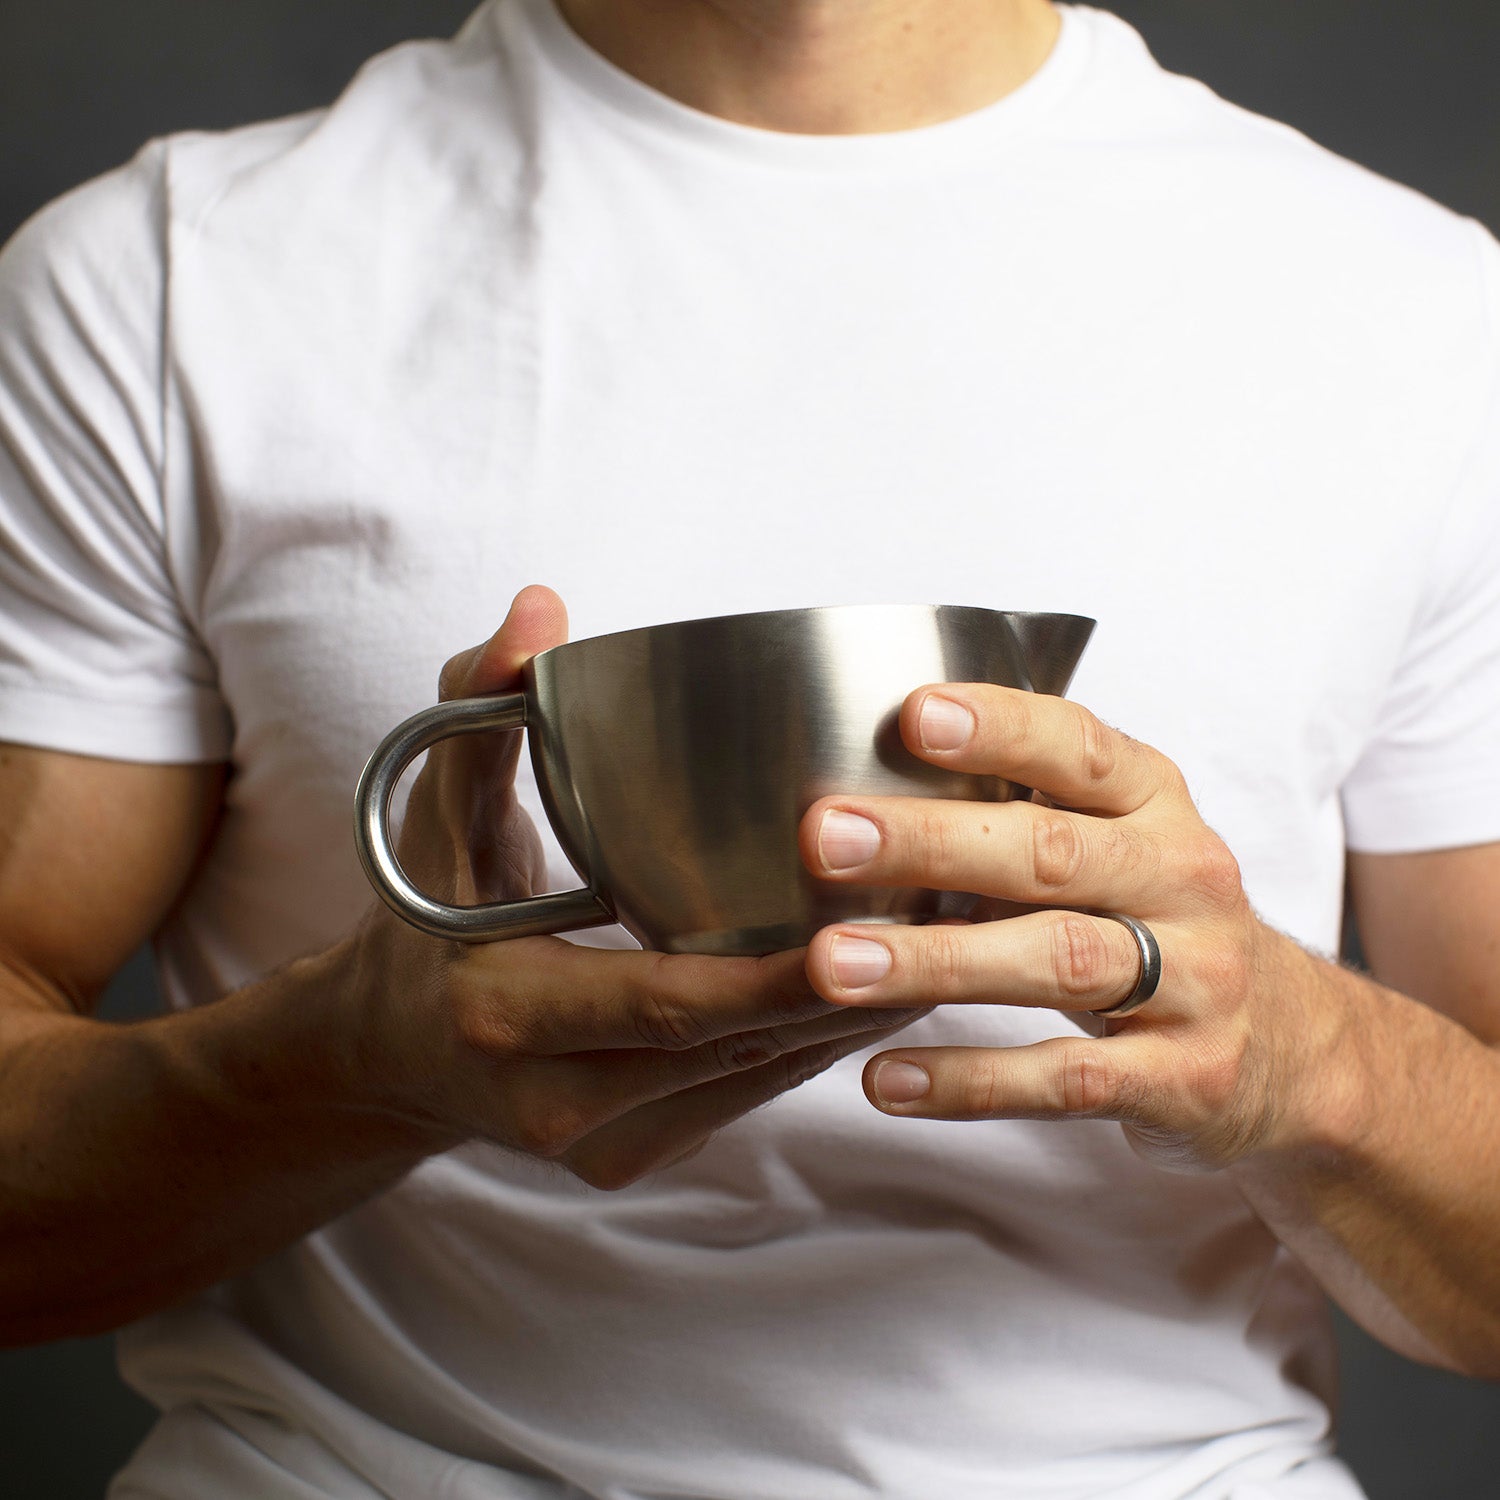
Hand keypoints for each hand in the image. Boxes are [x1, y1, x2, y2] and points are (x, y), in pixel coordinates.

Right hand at [348, 587, 921, 1188]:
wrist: (384, 1059)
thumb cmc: (418, 923)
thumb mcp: (436, 815)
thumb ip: (478, 707)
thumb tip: (539, 610)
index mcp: (504, 1014)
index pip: (664, 1003)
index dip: (769, 979)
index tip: (863, 937)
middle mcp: (555, 1099)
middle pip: (733, 1050)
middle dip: (844, 994)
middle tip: (942, 923)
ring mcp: (598, 1145)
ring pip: (754, 1083)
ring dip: (845, 1019)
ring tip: (937, 944)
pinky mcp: (631, 1158)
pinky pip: (743, 1100)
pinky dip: (809, 1044)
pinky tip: (871, 984)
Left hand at [797, 684, 1344, 1172]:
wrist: (1298, 1050)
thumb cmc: (1164, 922)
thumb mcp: (1124, 845)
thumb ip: (1027, 812)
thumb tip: (867, 787)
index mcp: (1157, 805)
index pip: (1079, 749)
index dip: (1000, 728)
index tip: (913, 715)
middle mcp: (1184, 879)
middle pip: (1052, 853)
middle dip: (931, 841)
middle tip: (827, 838)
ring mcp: (1194, 982)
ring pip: (1056, 960)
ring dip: (936, 960)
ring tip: (834, 963)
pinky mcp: (1185, 1079)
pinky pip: (1067, 1078)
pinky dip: (971, 1080)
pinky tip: (885, 1078)